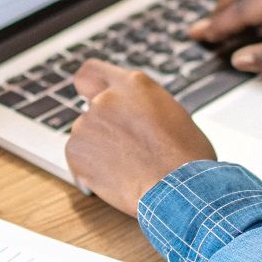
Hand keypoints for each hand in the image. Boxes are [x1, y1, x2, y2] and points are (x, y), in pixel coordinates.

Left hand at [65, 59, 216, 216]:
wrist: (178, 190)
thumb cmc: (186, 157)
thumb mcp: (172, 114)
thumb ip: (144, 106)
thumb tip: (135, 115)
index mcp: (133, 84)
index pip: (92, 71)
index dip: (89, 86)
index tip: (89, 95)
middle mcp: (106, 98)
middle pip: (90, 108)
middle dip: (102, 125)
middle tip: (121, 146)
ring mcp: (87, 124)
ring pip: (85, 134)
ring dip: (97, 147)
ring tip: (125, 168)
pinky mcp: (75, 151)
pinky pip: (78, 158)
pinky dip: (90, 168)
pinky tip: (114, 178)